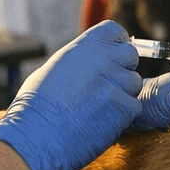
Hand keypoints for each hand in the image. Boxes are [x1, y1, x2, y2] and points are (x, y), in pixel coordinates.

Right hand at [0, 21, 140, 169]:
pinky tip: (103, 122)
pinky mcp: (123, 108)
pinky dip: (123, 116)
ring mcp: (114, 84)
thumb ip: (78, 62)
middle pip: (130, 56)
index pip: (114, 31)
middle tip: (106, 86)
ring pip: (135, 83)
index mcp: (82, 48)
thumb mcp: (52, 71)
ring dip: (123, 94)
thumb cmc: (34, 108)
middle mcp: (102, 61)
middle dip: (122, 69)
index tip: (112, 55)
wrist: (35, 138)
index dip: (116, 43)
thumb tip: (89, 62)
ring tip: (100, 108)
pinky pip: (134, 107)